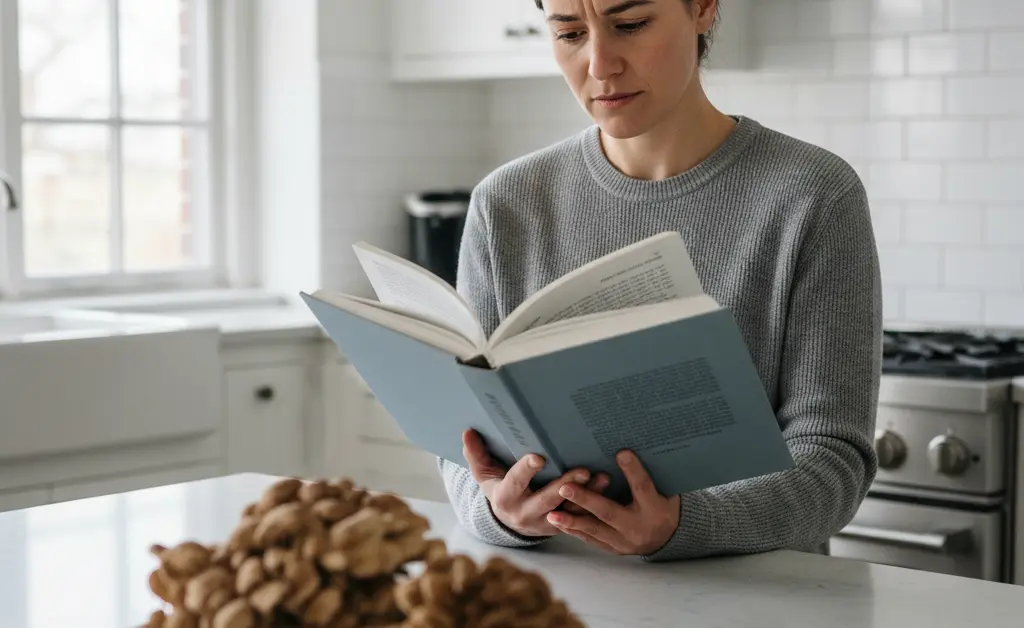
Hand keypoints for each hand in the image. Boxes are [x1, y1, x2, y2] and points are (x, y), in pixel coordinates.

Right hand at [462, 429, 608, 536]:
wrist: (509, 521)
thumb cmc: (499, 488)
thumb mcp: (484, 474)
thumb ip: (475, 454)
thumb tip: (467, 432)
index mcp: (505, 498)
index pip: (516, 482)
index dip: (526, 470)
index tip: (539, 456)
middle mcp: (525, 513)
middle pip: (547, 500)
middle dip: (565, 485)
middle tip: (583, 470)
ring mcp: (545, 522)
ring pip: (568, 511)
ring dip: (587, 496)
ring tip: (602, 478)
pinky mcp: (561, 527)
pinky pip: (579, 518)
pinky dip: (593, 504)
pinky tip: (605, 486)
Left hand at [546, 450, 679, 555]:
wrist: (667, 538)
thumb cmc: (661, 505)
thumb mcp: (664, 490)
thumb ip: (646, 475)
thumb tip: (626, 450)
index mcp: (655, 508)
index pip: (643, 488)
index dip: (633, 471)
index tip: (621, 453)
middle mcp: (639, 527)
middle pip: (609, 512)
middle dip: (586, 500)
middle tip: (565, 488)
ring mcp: (625, 542)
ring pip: (595, 530)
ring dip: (572, 521)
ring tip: (552, 514)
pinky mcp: (614, 549)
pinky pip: (592, 540)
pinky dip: (574, 531)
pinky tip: (558, 523)